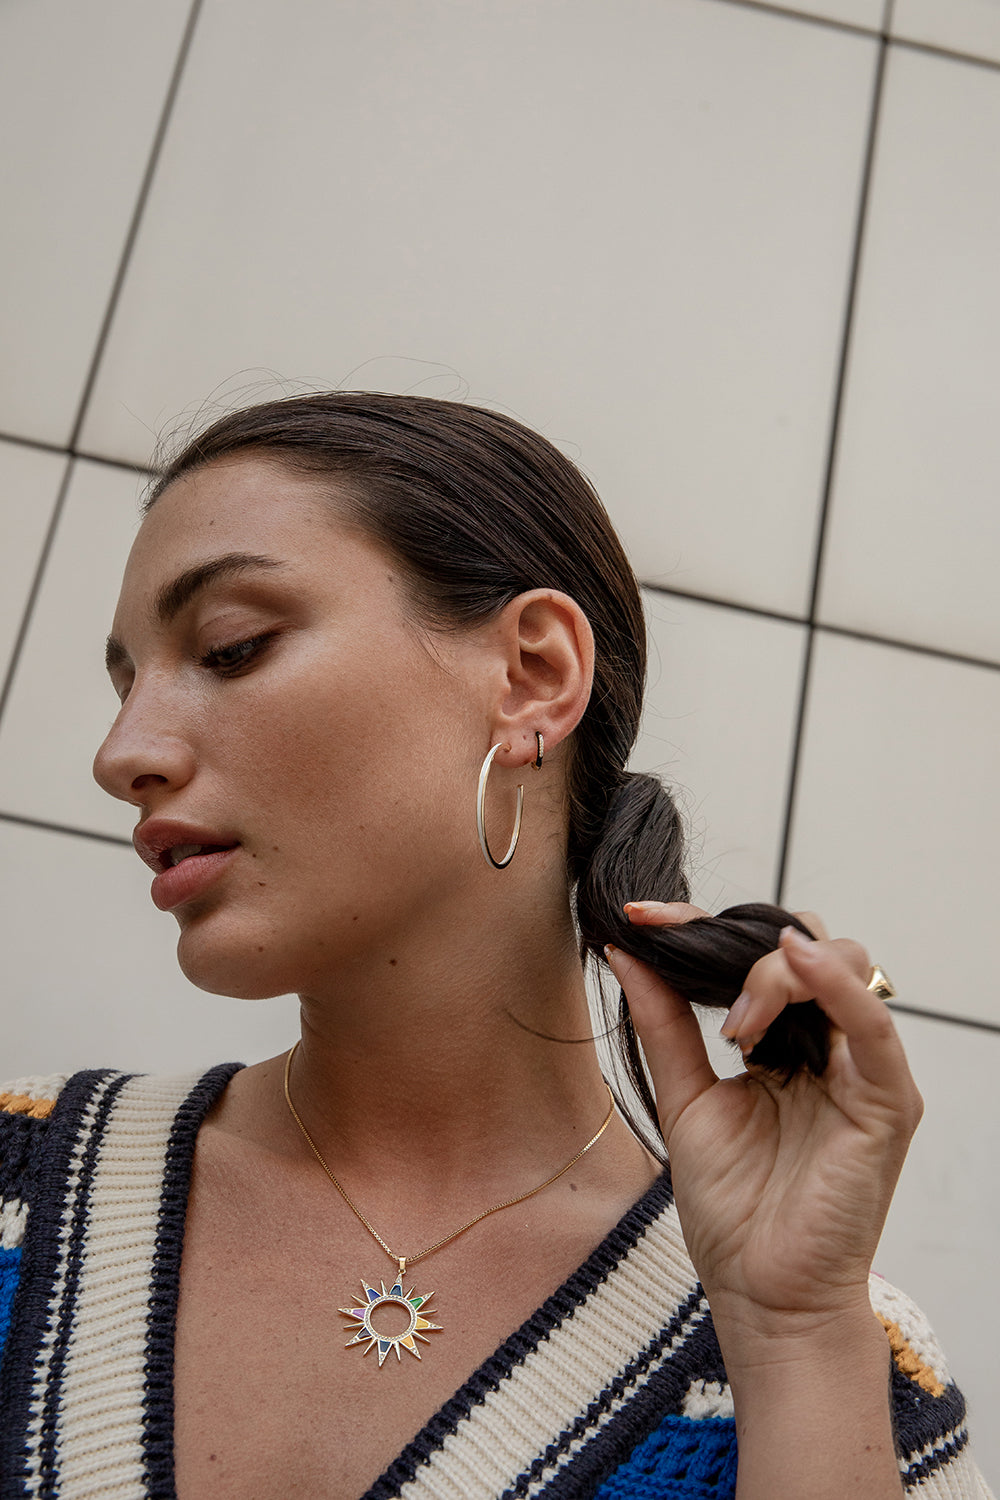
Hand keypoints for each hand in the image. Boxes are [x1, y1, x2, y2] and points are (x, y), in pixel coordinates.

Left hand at [605, 903, 922, 1343]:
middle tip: (687, 964)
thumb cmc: (732, 1210)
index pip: (755, 955)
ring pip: (842, 964)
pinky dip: (837, 983)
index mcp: (784, 1042)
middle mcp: (828, 1045)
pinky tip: (794, 962)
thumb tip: (627, 951)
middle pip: (804, 945)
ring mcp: (862, 1068)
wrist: (761, 1294)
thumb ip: (665, 1024)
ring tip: (735, 1028)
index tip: (643, 916)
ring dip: (775, 974)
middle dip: (740, 942)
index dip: (702, 925)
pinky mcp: (887, 1099)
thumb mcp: (685, 1098)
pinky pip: (873, 1024)